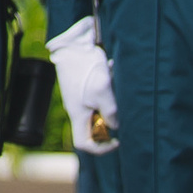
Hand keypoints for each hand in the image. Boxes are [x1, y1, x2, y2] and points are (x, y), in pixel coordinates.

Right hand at [47, 16, 117, 153]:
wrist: (73, 44)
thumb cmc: (85, 67)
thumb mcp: (103, 90)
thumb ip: (111, 111)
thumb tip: (116, 126)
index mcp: (78, 114)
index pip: (84, 143)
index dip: (101, 148)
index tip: (116, 140)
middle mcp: (79, 109)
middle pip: (94, 128)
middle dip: (109, 123)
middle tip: (120, 112)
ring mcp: (81, 98)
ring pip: (99, 110)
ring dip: (111, 102)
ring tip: (114, 85)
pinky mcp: (86, 87)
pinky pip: (100, 95)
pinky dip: (109, 88)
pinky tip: (111, 71)